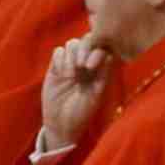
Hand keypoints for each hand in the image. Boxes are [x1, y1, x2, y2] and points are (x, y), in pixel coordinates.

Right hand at [40, 36, 112, 150]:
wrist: (62, 124)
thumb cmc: (82, 112)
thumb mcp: (96, 95)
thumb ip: (103, 75)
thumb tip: (109, 55)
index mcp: (99, 69)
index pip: (102, 48)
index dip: (97, 51)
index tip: (91, 66)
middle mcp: (85, 63)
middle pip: (87, 41)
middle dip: (84, 48)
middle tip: (82, 66)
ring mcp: (70, 64)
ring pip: (72, 44)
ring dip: (72, 55)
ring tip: (70, 74)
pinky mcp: (55, 68)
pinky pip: (58, 52)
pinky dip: (60, 59)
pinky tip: (62, 74)